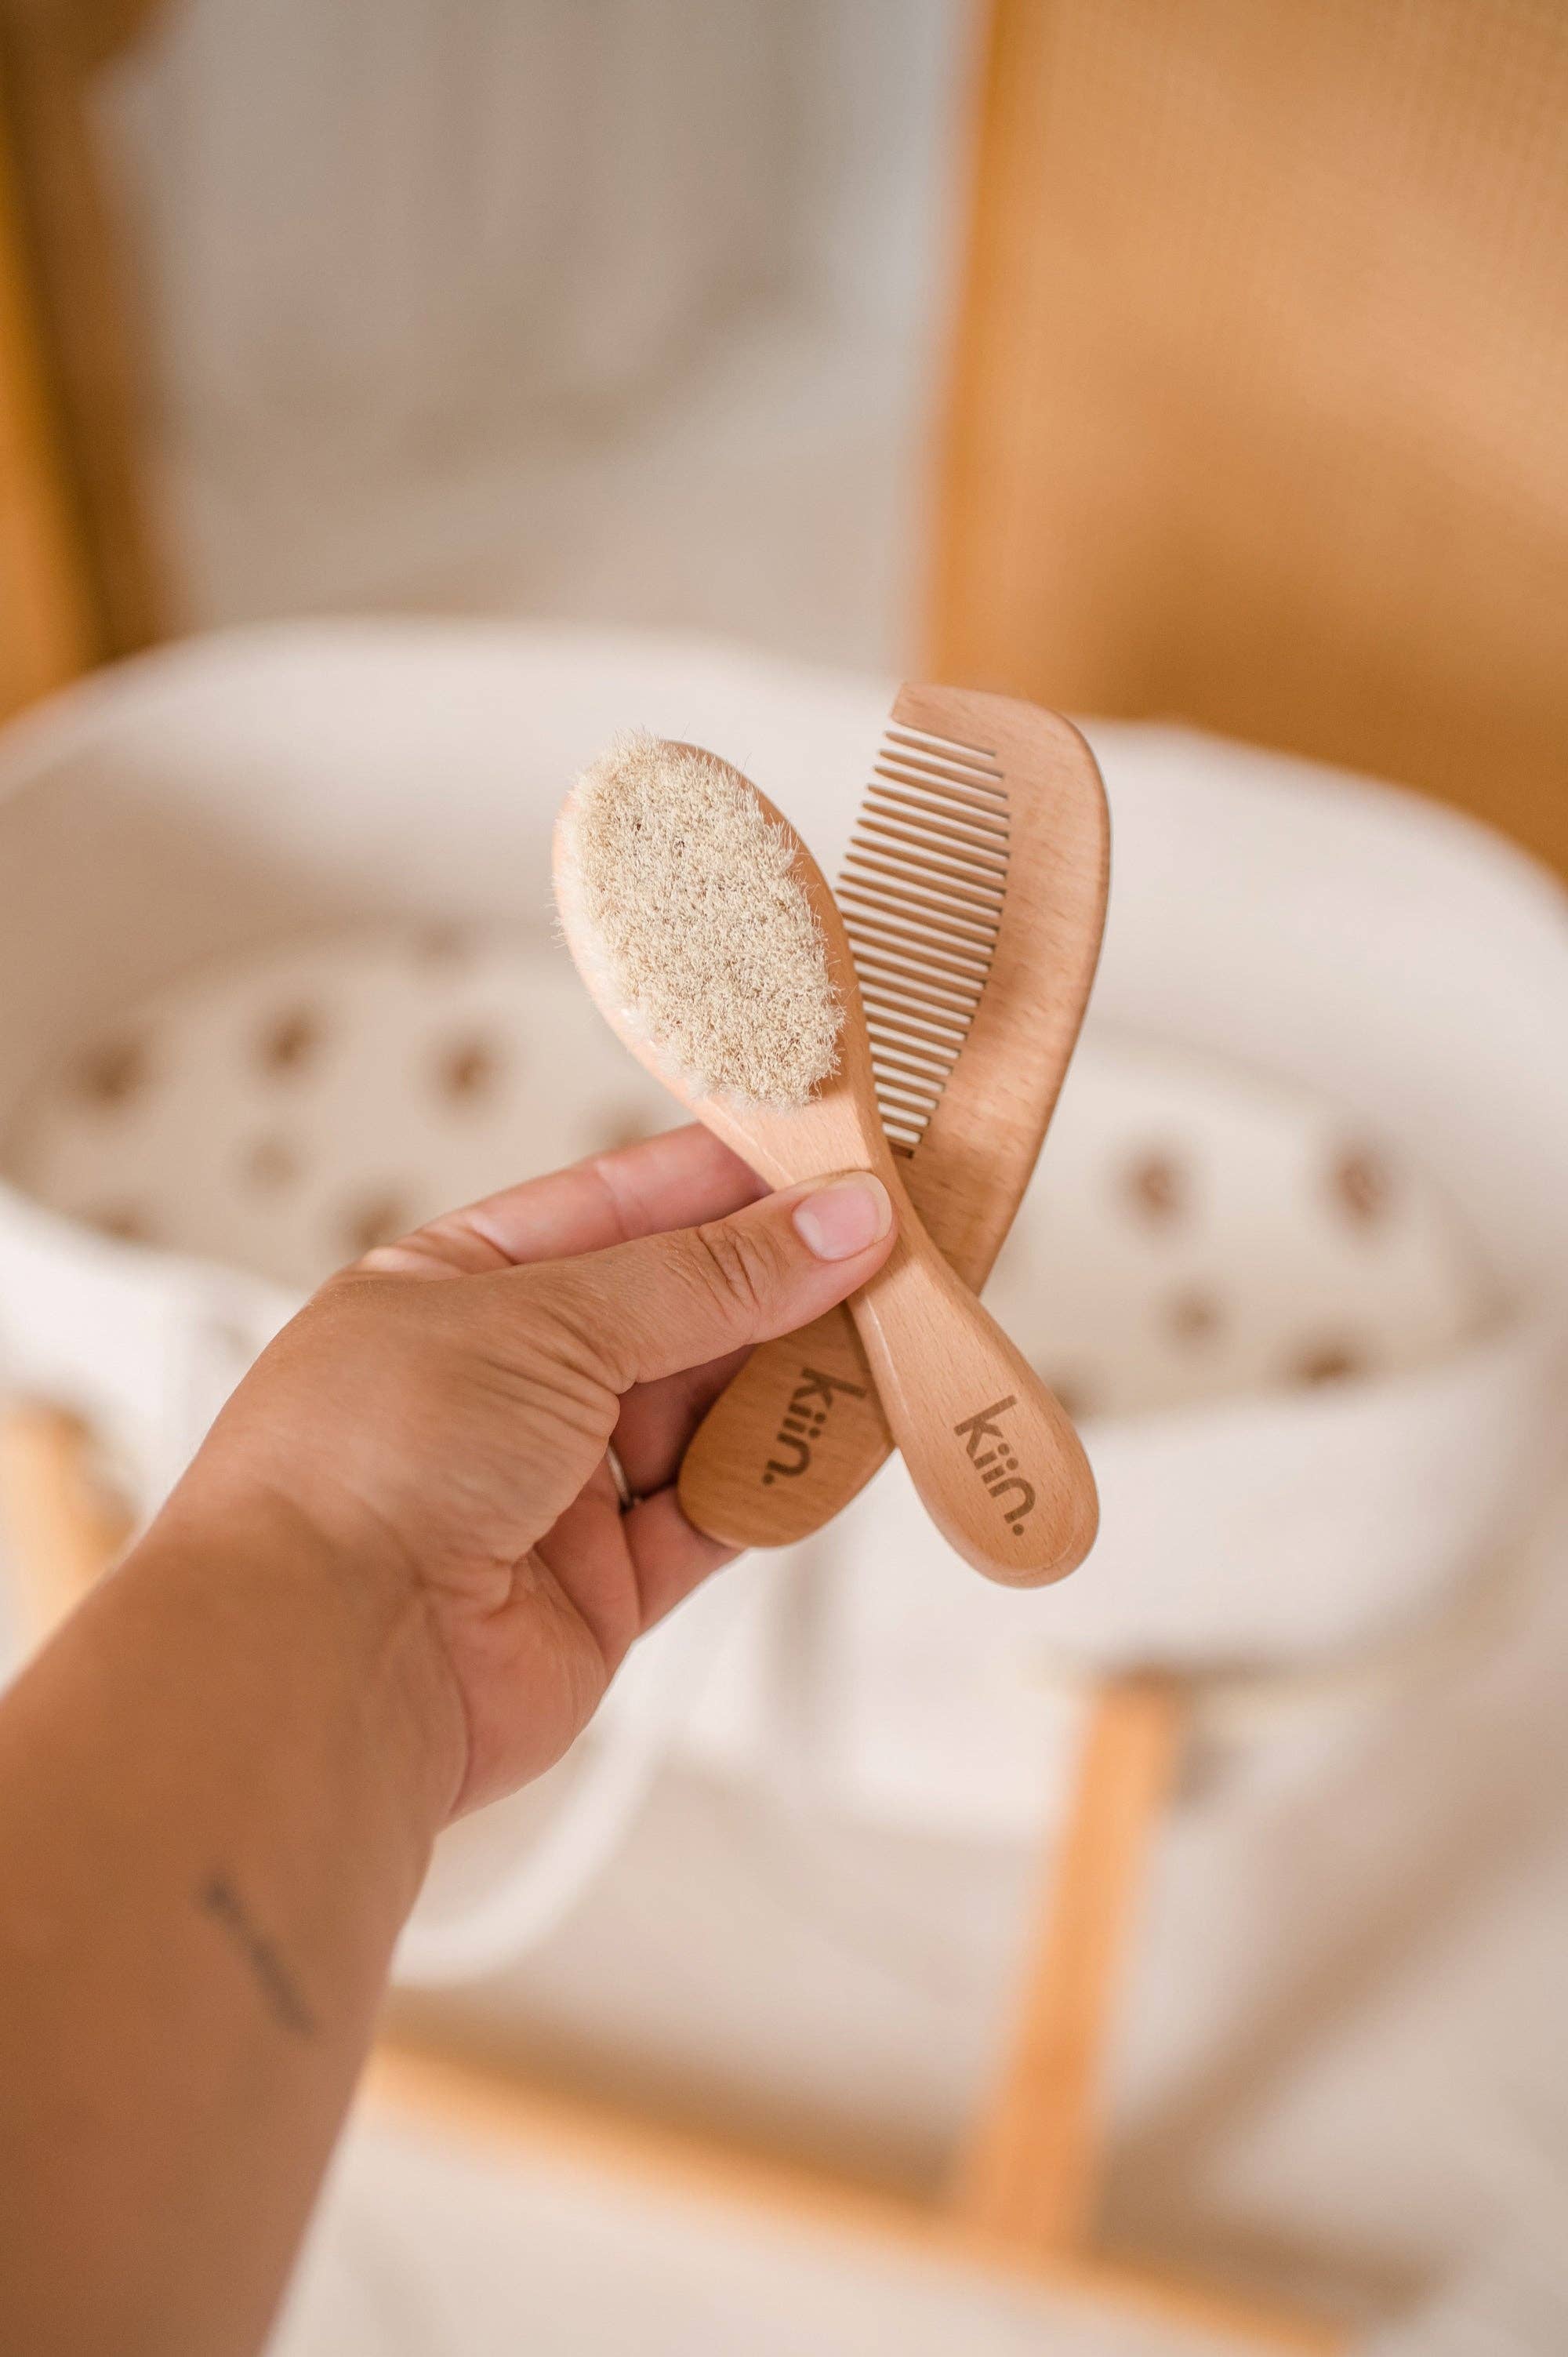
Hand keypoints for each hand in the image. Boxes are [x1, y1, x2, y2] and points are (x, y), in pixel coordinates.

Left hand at [169, 1127, 893, 1817]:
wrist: (320, 1664)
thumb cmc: (368, 1464)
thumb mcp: (550, 1320)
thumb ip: (708, 1277)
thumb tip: (835, 1219)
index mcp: (457, 1287)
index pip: (615, 1207)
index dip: (724, 1178)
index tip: (831, 1148)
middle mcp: (503, 1385)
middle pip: (675, 1314)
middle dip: (782, 1281)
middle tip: (895, 1242)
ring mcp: (551, 1490)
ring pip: (706, 1415)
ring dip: (795, 1381)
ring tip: (897, 1333)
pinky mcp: (598, 1590)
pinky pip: (713, 1519)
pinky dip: (778, 1484)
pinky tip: (846, 1444)